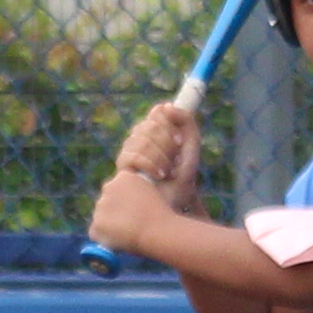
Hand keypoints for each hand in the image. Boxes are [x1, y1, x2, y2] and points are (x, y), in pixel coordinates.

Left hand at [89, 162, 172, 255]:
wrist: (158, 230)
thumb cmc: (162, 215)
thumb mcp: (152, 193)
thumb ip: (137, 193)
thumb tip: (130, 203)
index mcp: (124, 176)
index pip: (117, 189)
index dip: (125, 202)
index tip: (134, 212)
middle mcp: (109, 186)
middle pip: (107, 202)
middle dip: (114, 212)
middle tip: (129, 225)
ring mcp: (101, 205)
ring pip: (101, 217)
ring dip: (109, 226)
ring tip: (126, 234)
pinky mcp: (96, 223)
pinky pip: (97, 233)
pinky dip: (105, 239)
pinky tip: (119, 242)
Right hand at [111, 94, 201, 210]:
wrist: (175, 207)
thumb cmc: (182, 181)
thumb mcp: (191, 149)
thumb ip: (186, 122)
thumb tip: (164, 105)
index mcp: (156, 133)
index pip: (157, 113)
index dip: (168, 124)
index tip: (179, 142)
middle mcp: (140, 140)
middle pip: (148, 124)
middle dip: (166, 143)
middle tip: (174, 161)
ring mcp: (128, 154)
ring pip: (140, 139)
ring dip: (160, 156)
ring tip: (168, 172)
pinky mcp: (122, 169)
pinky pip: (131, 155)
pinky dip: (150, 164)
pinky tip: (159, 176)